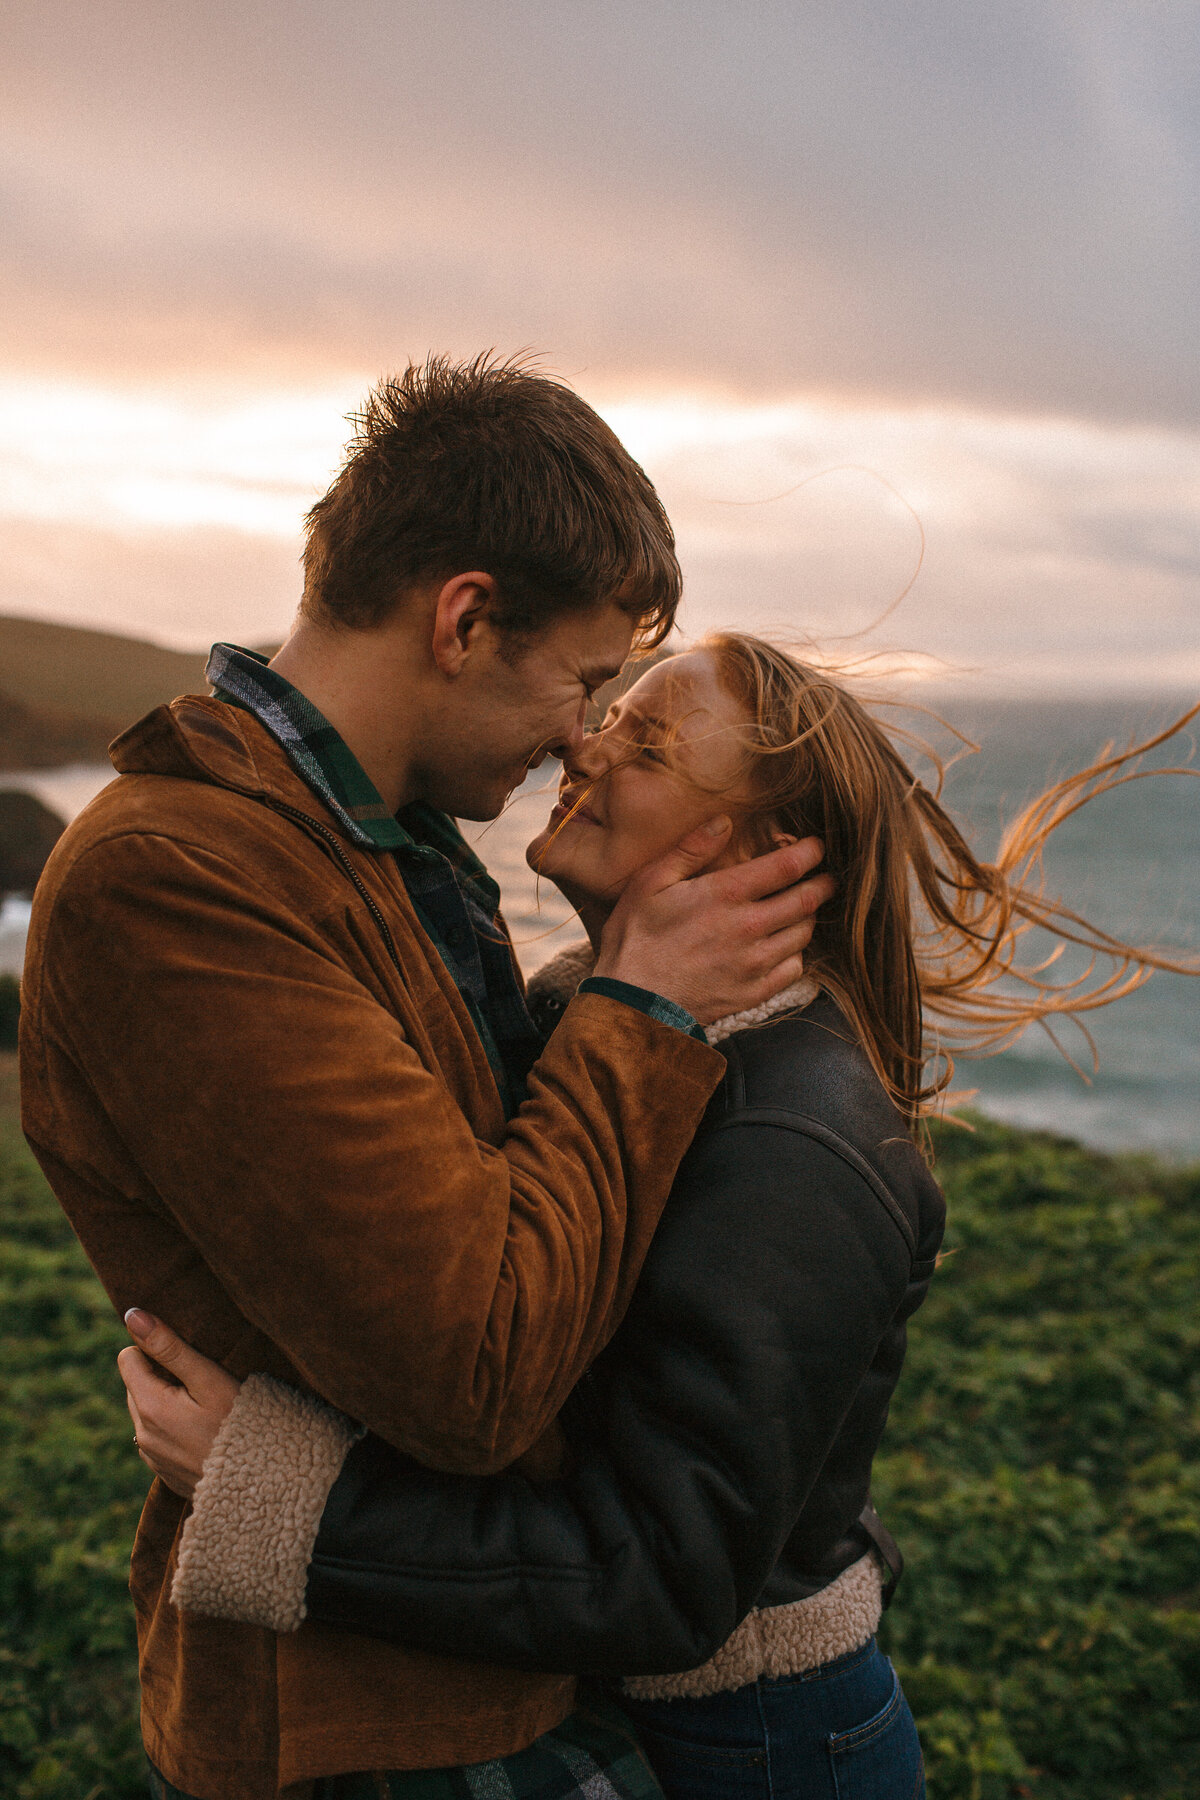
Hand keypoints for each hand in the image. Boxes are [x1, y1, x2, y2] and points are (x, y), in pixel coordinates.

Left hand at [118, 1309, 241, 1501]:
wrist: (262, 1486)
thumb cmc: (242, 1425)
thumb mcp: (209, 1378)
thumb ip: (169, 1346)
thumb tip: (132, 1315)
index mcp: (149, 1406)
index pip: (128, 1358)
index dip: (157, 1352)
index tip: (189, 1361)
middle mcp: (142, 1435)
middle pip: (137, 1385)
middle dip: (162, 1377)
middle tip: (203, 1385)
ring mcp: (152, 1457)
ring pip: (147, 1411)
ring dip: (167, 1403)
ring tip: (207, 1409)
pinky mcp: (164, 1473)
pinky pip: (158, 1437)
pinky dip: (174, 1428)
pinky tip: (205, 1433)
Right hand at [595, 823, 834, 1026]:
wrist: (632, 1003)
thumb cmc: (635, 938)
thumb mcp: (650, 883)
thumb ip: (690, 849)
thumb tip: (724, 821)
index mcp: (726, 894)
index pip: (787, 866)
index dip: (810, 853)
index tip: (816, 847)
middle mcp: (749, 928)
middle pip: (806, 900)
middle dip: (822, 884)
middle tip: (826, 878)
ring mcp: (755, 963)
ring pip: (804, 934)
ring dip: (809, 918)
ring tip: (803, 909)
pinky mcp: (754, 992)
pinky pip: (794, 968)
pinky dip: (796, 953)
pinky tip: (784, 947)